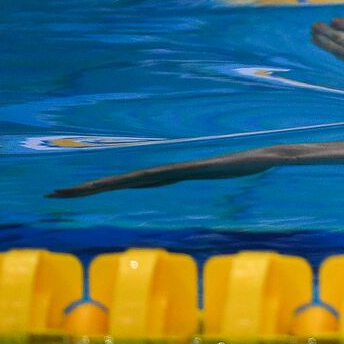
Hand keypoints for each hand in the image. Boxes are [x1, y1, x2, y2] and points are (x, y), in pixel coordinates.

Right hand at [48, 151, 275, 197]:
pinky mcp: (192, 171)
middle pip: (134, 179)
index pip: (147, 177)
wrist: (286, 156)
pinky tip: (109, 187)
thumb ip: (276, 152)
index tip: (83, 188)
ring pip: (139, 179)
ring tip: (68, 192)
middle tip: (57, 194)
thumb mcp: (270, 153)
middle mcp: (185, 171)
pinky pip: (154, 178)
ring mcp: (185, 171)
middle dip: (96, 187)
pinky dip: (129, 183)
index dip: (116, 183)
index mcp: (195, 169)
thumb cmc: (280, 155)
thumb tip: (283, 150)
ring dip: (104, 186)